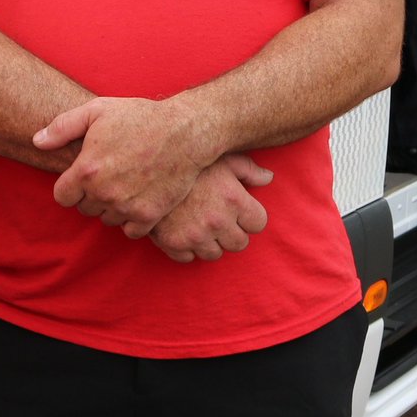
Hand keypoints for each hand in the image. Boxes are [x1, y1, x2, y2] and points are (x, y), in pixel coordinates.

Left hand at [34, 95, 205, 237]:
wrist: (186, 131)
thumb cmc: (141, 117)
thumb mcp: (98, 110)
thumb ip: (62, 127)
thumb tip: (36, 141)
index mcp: (87, 170)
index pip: (62, 196)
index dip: (72, 185)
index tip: (87, 173)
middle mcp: (104, 193)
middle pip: (85, 208)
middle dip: (93, 194)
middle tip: (113, 173)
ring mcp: (127, 207)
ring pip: (107, 219)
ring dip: (113, 206)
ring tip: (128, 182)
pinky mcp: (149, 216)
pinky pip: (130, 230)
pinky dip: (133, 218)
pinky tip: (140, 197)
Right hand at [149, 153, 272, 262]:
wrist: (148, 166)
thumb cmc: (191, 161)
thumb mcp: (224, 158)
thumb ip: (249, 169)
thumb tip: (268, 178)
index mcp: (234, 200)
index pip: (259, 223)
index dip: (251, 216)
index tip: (241, 210)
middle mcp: (217, 222)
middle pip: (240, 244)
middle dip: (234, 232)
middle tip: (223, 218)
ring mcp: (195, 236)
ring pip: (215, 254)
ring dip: (212, 242)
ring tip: (202, 223)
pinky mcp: (173, 244)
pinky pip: (189, 258)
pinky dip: (188, 248)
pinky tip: (184, 230)